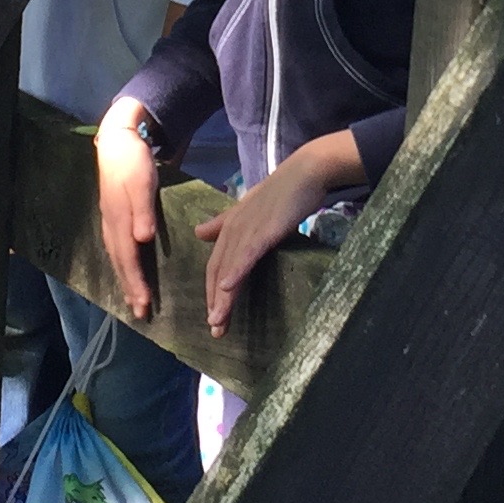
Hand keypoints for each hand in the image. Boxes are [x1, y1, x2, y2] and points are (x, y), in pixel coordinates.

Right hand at [93, 99, 164, 322]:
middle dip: (130, 288)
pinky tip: (127, 269)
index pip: (128, 258)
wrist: (117, 140)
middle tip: (140, 313)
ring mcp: (109, 220)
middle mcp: (111, 225)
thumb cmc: (133, 161)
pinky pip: (117, 248)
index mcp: (119, 220)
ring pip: (117, 257)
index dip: (135, 283)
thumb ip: (142, 211)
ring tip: (133, 299)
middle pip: (121, 263)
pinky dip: (123, 263)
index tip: (143, 305)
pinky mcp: (113, 215)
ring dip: (126, 279)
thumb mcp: (141, 182)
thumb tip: (143, 239)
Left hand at [196, 132, 363, 337]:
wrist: (305, 172)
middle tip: (216, 329)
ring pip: (229, 268)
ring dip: (222, 297)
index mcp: (229, 227)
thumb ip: (223, 222)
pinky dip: (236, 271)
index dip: (212, 291)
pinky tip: (228, 288)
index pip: (215, 265)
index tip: (214, 316)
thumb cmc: (282, 192)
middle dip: (215, 302)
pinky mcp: (264, 230)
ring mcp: (247, 229)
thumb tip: (198, 232)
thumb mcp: (248, 209)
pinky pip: (246, 254)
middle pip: (217, 271)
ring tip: (219, 321)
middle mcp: (233, 229)